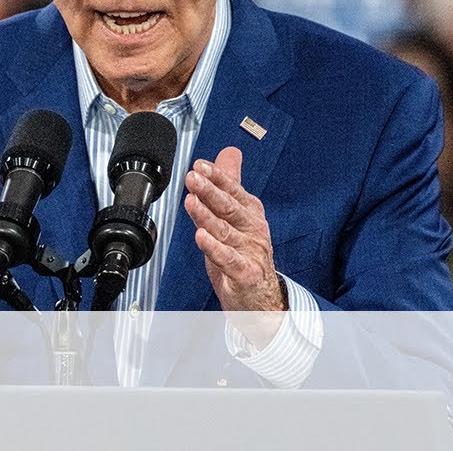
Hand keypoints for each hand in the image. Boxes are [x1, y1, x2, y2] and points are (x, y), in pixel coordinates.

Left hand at [184, 147, 286, 347]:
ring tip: (191, 202)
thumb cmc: (246, 255)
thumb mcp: (238, 217)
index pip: (234, 190)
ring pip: (225, 231)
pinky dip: (214, 248)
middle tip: (193, 178)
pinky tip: (201, 236)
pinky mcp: (245, 273)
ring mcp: (250, 251)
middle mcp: (252, 230)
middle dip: (210, 191)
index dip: (217, 177)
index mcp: (250, 214)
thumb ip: (231, 186)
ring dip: (206, 215)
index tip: (200, 165)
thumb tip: (228, 154)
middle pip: (229, 207)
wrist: (261, 299)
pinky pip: (227, 258)